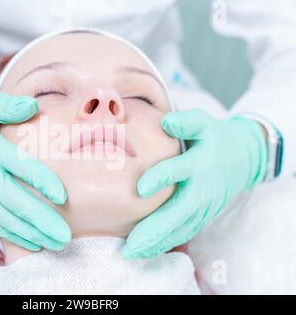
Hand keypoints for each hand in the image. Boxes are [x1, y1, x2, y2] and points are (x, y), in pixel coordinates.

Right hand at [0, 83, 70, 250]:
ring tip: (56, 245)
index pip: (22, 169)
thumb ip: (8, 106)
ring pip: (7, 220)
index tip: (63, 197)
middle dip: (43, 223)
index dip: (44, 183)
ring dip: (33, 235)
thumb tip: (35, 106)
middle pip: (18, 204)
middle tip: (66, 238)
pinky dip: (13, 236)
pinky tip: (33, 243)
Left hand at [124, 109, 266, 258]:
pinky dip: (168, 243)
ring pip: (181, 228)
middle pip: (179, 212)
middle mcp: (203, 188)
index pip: (178, 170)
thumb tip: (166, 122)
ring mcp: (205, 205)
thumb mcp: (204, 123)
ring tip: (133, 252)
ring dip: (158, 242)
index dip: (161, 178)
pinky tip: (148, 251)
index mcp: (200, 162)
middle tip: (132, 243)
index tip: (140, 188)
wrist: (243, 157)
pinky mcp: (204, 215)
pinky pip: (186, 232)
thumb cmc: (214, 138)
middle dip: (155, 229)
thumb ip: (187, 122)